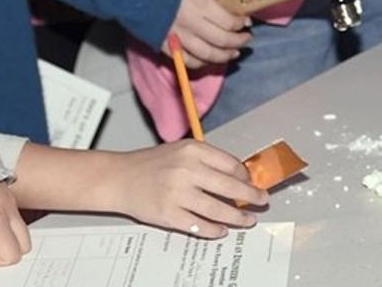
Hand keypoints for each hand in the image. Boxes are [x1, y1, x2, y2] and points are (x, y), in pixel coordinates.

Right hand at [101, 140, 267, 236]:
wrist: (119, 178)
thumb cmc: (152, 163)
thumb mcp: (181, 150)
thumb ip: (207, 160)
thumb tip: (239, 175)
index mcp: (192, 150)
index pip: (230, 164)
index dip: (246, 176)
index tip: (253, 183)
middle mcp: (186, 170)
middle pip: (229, 187)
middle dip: (251, 196)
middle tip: (262, 201)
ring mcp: (177, 194)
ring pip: (217, 209)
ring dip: (237, 217)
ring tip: (248, 220)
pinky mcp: (168, 214)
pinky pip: (198, 225)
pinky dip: (214, 230)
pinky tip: (222, 231)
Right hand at [169, 0, 250, 65]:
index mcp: (201, 5)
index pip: (229, 22)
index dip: (241, 24)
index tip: (246, 22)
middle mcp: (192, 24)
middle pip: (223, 41)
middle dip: (239, 42)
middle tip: (246, 39)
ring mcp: (179, 38)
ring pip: (208, 55)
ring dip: (225, 56)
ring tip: (234, 53)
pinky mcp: (167, 46)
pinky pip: (188, 61)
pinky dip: (202, 63)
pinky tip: (210, 59)